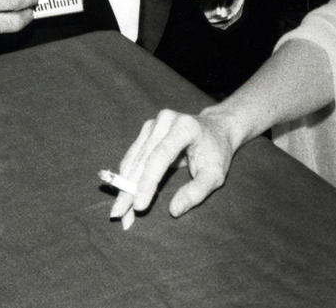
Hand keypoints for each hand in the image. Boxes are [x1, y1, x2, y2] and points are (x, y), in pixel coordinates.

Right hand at [110, 106, 237, 229]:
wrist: (215, 129)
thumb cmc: (216, 153)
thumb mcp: (215, 175)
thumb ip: (197, 191)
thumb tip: (173, 210)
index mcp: (185, 127)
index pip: (161, 155)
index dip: (148, 181)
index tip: (139, 207)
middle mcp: (166, 120)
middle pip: (143, 158)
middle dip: (130, 189)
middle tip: (119, 216)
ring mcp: (154, 123)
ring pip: (134, 159)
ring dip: (124, 187)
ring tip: (120, 213)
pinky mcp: (146, 130)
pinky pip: (133, 156)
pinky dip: (126, 178)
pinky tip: (123, 196)